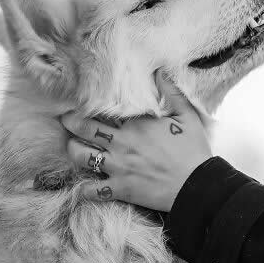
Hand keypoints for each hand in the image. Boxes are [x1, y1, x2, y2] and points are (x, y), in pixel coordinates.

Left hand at [60, 72, 211, 211]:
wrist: (197, 184)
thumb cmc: (193, 150)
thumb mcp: (188, 115)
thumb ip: (172, 92)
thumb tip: (159, 72)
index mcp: (136, 124)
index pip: (104, 110)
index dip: (90, 106)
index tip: (82, 102)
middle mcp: (122, 143)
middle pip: (85, 129)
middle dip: (71, 122)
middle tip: (65, 119)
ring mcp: (118, 166)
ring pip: (81, 156)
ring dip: (73, 150)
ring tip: (72, 146)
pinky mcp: (120, 188)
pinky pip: (93, 190)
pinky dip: (85, 190)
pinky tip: (83, 187)